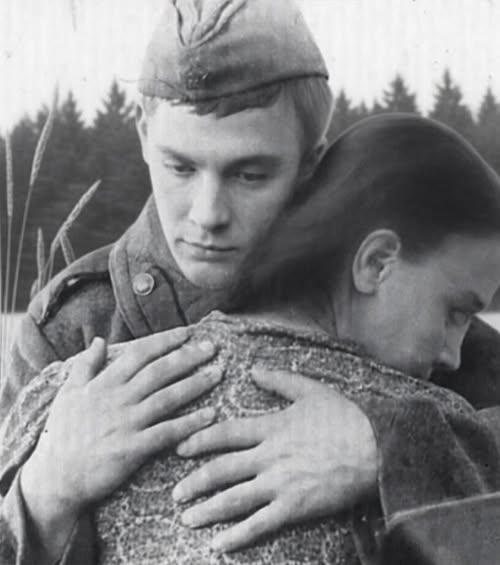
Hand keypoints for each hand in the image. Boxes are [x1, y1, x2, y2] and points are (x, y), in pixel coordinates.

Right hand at [20, 328, 219, 559]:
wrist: (55, 477)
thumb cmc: (62, 434)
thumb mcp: (68, 393)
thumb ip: (86, 365)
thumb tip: (99, 340)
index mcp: (104, 383)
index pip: (139, 354)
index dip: (165, 341)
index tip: (187, 333)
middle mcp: (118, 399)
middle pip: (159, 372)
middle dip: (188, 357)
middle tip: (212, 347)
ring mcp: (126, 424)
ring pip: (167, 398)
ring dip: (195, 384)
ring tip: (218, 373)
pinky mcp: (132, 449)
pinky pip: (166, 433)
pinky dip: (189, 423)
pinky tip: (210, 416)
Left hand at [173, 369, 377, 552]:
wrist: (375, 449)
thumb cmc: (344, 417)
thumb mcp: (311, 390)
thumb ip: (279, 380)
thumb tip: (253, 369)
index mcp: (271, 427)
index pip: (226, 433)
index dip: (200, 440)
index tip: (180, 448)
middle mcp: (269, 456)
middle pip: (222, 470)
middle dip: (195, 482)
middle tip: (176, 492)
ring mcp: (280, 484)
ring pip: (234, 498)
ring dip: (208, 510)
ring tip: (186, 518)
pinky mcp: (295, 507)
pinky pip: (260, 524)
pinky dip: (237, 536)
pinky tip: (219, 545)